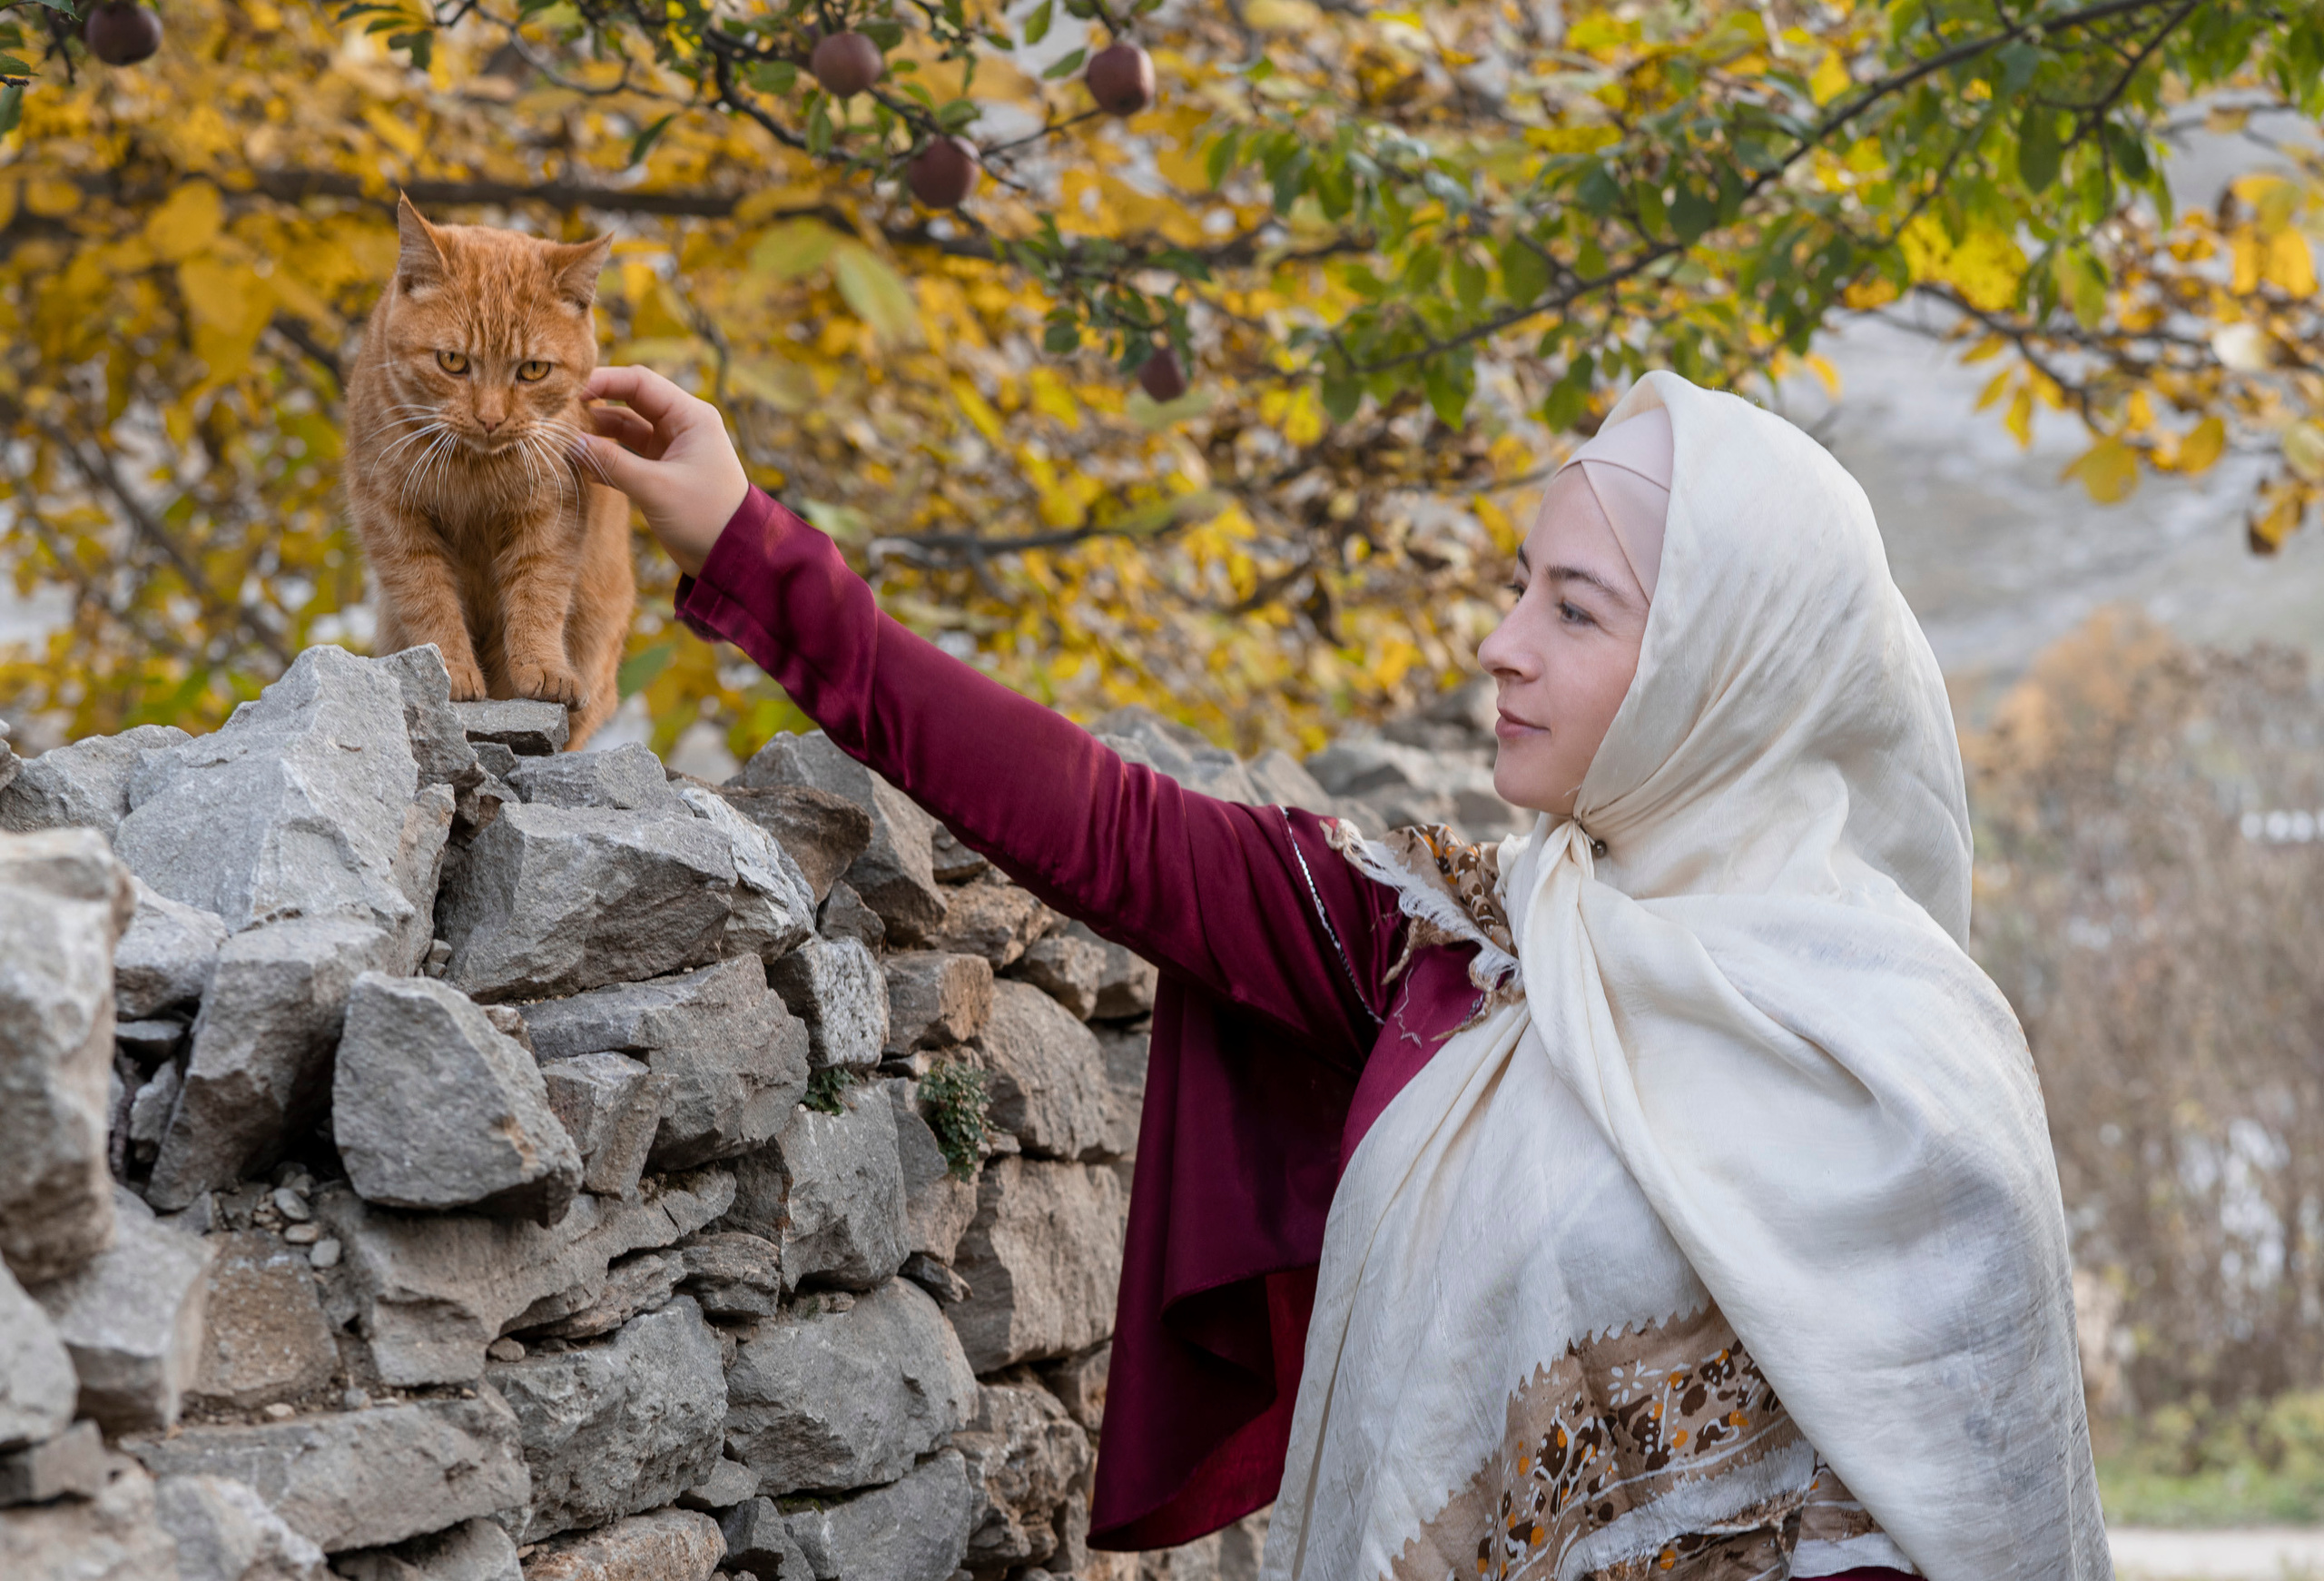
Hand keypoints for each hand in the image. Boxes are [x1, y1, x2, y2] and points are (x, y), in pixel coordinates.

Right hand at [581, 365, 750, 576]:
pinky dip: (605, 458)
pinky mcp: (661, 472)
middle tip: (558, 415)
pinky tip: (581, 466)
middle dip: (595, 407)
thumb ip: (611, 462)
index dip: (603, 381)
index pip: (640, 382)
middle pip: (629, 402)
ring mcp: (670, 449)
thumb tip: (569, 442)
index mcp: (690, 416)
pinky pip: (626, 455)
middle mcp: (681, 426)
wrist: (729, 558)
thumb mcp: (655, 487)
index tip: (568, 391)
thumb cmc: (704, 517)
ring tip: (563, 442)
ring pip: (624, 430)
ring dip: (597, 435)